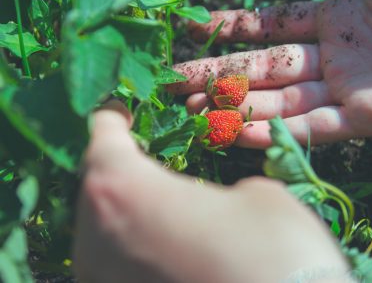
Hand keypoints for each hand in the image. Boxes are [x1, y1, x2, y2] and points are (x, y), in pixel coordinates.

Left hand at [73, 102, 348, 282]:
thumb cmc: (271, 251)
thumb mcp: (257, 197)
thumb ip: (220, 192)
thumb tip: (213, 207)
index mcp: (124, 191)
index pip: (101, 141)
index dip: (111, 119)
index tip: (121, 110)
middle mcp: (97, 240)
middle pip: (95, 189)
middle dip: (118, 167)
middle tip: (144, 155)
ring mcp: (103, 280)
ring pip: (101, 231)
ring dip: (125, 210)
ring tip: (157, 199)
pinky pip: (115, 265)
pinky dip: (134, 246)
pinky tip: (165, 242)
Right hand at [169, 0, 371, 148]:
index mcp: (340, 18)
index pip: (273, 27)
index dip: (234, 29)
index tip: (195, 30)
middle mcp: (338, 57)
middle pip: (265, 69)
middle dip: (219, 74)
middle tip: (174, 80)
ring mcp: (351, 90)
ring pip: (280, 102)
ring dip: (235, 106)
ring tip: (190, 110)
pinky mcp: (369, 118)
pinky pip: (312, 128)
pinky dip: (273, 132)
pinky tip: (234, 131)